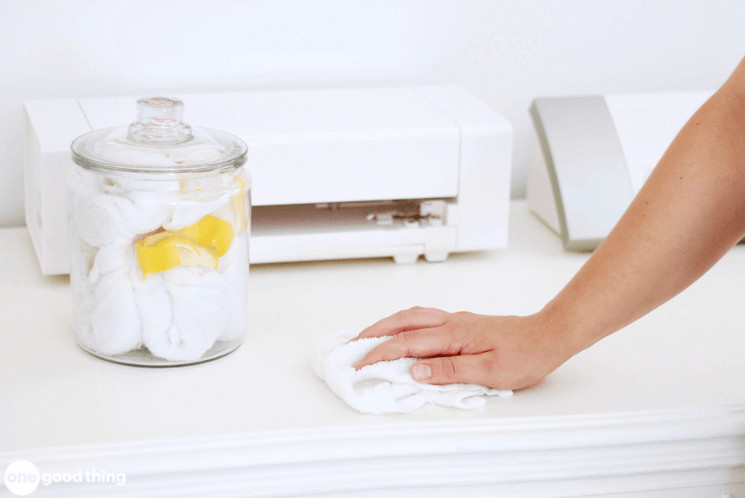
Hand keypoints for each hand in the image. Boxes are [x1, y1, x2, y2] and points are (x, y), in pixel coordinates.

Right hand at [352, 307, 573, 390]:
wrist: (547, 336)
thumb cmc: (524, 354)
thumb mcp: (488, 371)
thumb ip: (450, 370)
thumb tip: (416, 370)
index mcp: (453, 334)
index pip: (407, 343)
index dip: (380, 353)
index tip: (361, 364)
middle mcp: (450, 322)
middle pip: (403, 322)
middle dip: (374, 332)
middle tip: (353, 344)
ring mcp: (455, 320)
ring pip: (412, 316)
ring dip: (387, 324)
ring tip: (370, 336)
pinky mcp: (461, 323)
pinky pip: (424, 318)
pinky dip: (404, 322)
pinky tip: (404, 329)